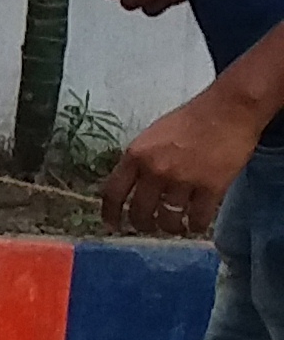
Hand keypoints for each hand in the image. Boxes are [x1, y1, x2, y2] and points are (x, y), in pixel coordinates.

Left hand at [101, 89, 259, 237]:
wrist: (228, 110)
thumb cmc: (190, 119)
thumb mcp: (152, 136)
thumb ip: (141, 160)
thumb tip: (133, 186)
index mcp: (136, 155)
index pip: (113, 192)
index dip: (110, 214)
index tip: (112, 226)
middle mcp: (155, 171)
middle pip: (140, 212)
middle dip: (143, 225)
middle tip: (149, 228)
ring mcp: (183, 181)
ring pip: (169, 220)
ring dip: (171, 228)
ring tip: (175, 227)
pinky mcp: (211, 188)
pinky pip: (198, 218)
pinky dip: (196, 226)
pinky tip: (196, 225)